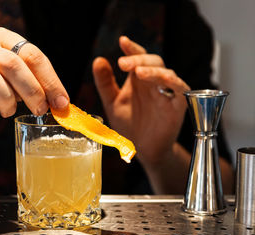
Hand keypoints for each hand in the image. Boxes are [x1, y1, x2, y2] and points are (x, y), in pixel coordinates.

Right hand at [0, 27, 68, 121]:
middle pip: (12, 64)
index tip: (61, 103)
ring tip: (8, 111)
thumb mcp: (16, 81)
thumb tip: (60, 104)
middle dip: (32, 91)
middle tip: (40, 110)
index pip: (32, 55)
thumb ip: (36, 86)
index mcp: (3, 39)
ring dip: (6, 101)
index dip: (50, 81)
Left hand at [93, 36, 189, 165]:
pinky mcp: (178, 106)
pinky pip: (181, 89)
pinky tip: (165, 79)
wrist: (143, 150)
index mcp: (138, 79)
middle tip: (123, 63)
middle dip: (138, 59)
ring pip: (166, 73)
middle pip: (152, 61)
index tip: (122, 41)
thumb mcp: (112, 102)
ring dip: (153, 70)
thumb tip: (98, 60)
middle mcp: (154, 83)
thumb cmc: (130, 124)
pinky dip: (174, 82)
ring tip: (138, 71)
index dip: (132, 48)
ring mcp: (167, 93)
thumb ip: (105, 83)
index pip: (138, 57)